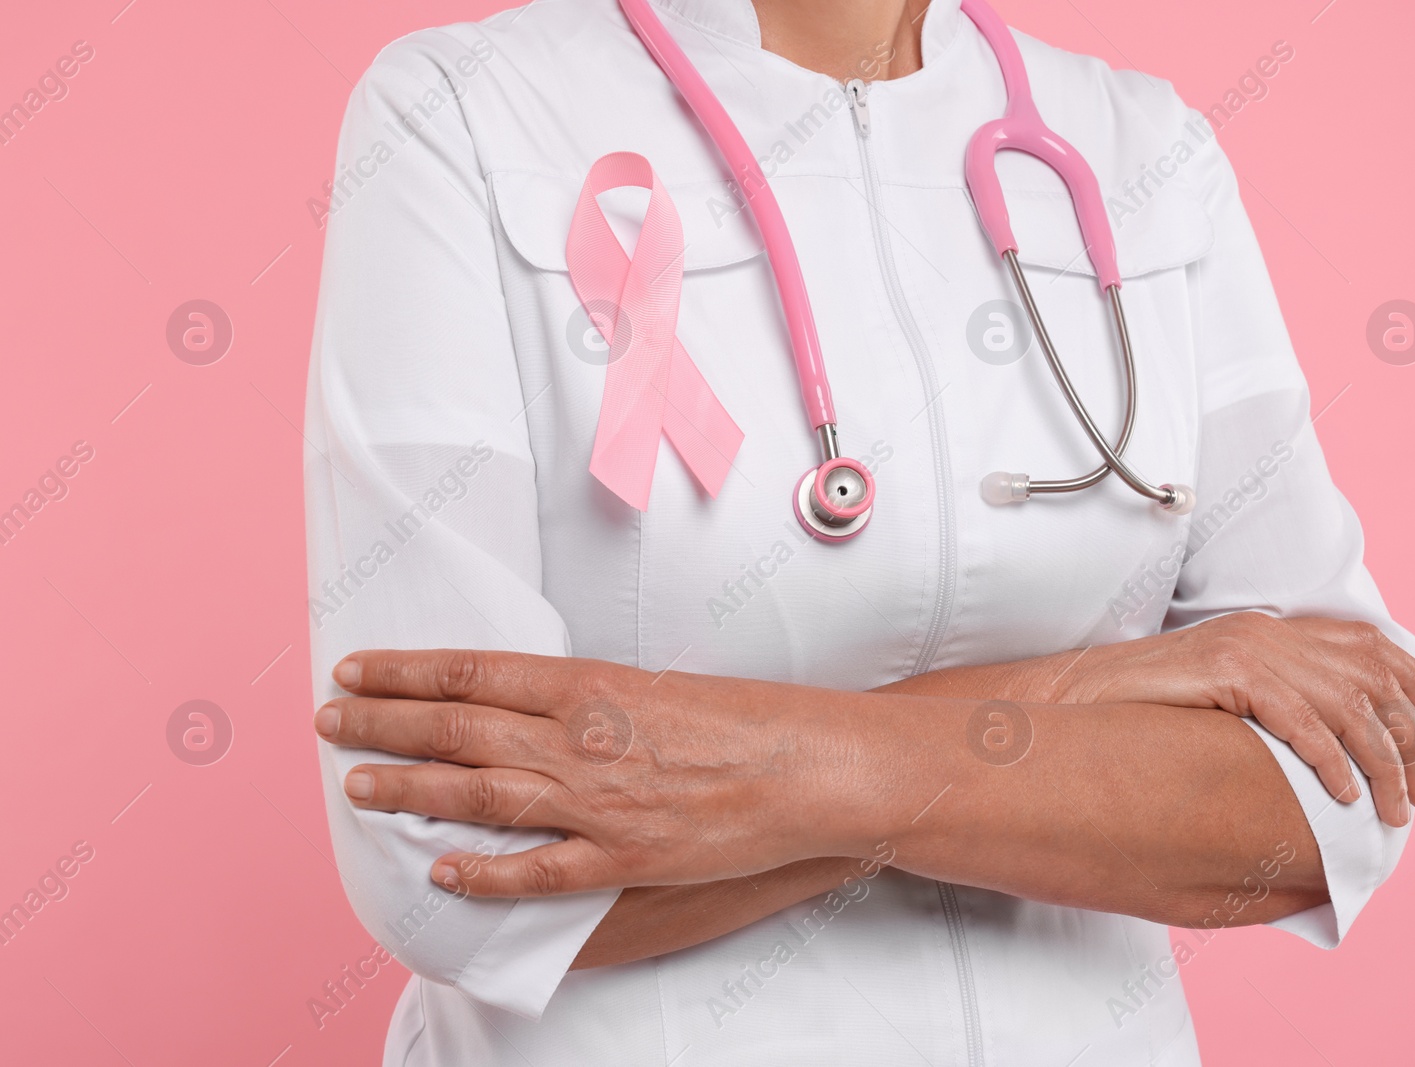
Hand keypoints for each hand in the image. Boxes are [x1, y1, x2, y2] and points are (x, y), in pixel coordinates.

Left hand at [313, 649, 856, 897]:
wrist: (809, 765)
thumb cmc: (743, 718)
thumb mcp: (656, 684)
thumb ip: (586, 699)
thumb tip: (526, 706)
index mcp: (589, 684)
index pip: (472, 672)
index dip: (404, 672)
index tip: (356, 668)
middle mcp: (580, 738)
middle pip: (457, 728)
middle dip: (383, 724)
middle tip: (329, 721)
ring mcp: (598, 801)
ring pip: (479, 794)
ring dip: (410, 789)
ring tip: (358, 785)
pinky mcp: (623, 855)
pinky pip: (537, 870)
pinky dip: (484, 873)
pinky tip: (441, 872)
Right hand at [1056, 613, 1414, 826]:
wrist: (1081, 694)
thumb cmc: (1144, 707)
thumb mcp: (1221, 694)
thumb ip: (1271, 700)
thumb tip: (1326, 744)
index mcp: (1273, 630)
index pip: (1371, 647)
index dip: (1413, 690)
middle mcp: (1270, 632)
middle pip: (1375, 680)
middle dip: (1412, 743)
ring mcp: (1251, 649)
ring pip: (1350, 707)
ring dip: (1384, 765)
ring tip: (1395, 810)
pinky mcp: (1231, 672)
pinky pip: (1303, 720)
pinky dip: (1333, 761)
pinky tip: (1344, 795)